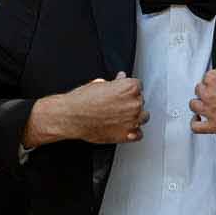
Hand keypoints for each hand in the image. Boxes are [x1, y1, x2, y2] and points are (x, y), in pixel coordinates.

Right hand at [23, 73, 145, 146]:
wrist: (71, 117)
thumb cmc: (82, 101)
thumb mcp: (99, 84)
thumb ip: (115, 83)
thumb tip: (120, 79)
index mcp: (129, 88)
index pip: (138, 86)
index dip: (129, 90)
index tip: (123, 93)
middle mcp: (134, 103)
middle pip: (140, 101)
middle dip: (130, 102)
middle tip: (117, 105)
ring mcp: (133, 120)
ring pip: (143, 117)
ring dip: (135, 117)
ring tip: (120, 117)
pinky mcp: (128, 135)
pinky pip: (139, 134)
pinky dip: (133, 133)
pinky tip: (124, 129)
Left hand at [189, 66, 215, 135]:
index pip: (207, 76)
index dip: (214, 79)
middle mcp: (210, 94)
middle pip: (199, 89)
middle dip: (206, 90)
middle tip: (215, 92)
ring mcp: (211, 111)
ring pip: (194, 105)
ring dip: (198, 103)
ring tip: (204, 104)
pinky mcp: (215, 126)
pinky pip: (196, 127)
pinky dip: (194, 123)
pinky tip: (198, 120)